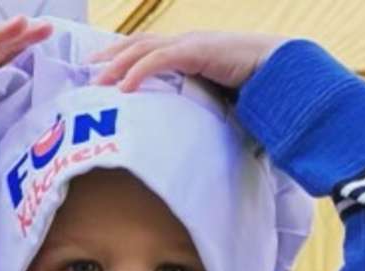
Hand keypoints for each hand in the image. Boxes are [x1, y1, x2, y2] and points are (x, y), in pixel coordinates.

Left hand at [89, 30, 285, 92]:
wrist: (277, 71)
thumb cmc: (250, 88)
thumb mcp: (213, 98)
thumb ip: (194, 107)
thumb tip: (181, 134)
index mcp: (186, 50)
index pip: (147, 49)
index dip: (122, 57)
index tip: (101, 72)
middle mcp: (184, 42)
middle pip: (137, 44)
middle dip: (110, 56)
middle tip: (87, 70)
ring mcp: (189, 43)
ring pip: (142, 49)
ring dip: (116, 64)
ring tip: (96, 79)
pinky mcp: (196, 51)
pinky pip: (158, 59)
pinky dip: (138, 71)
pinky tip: (122, 86)